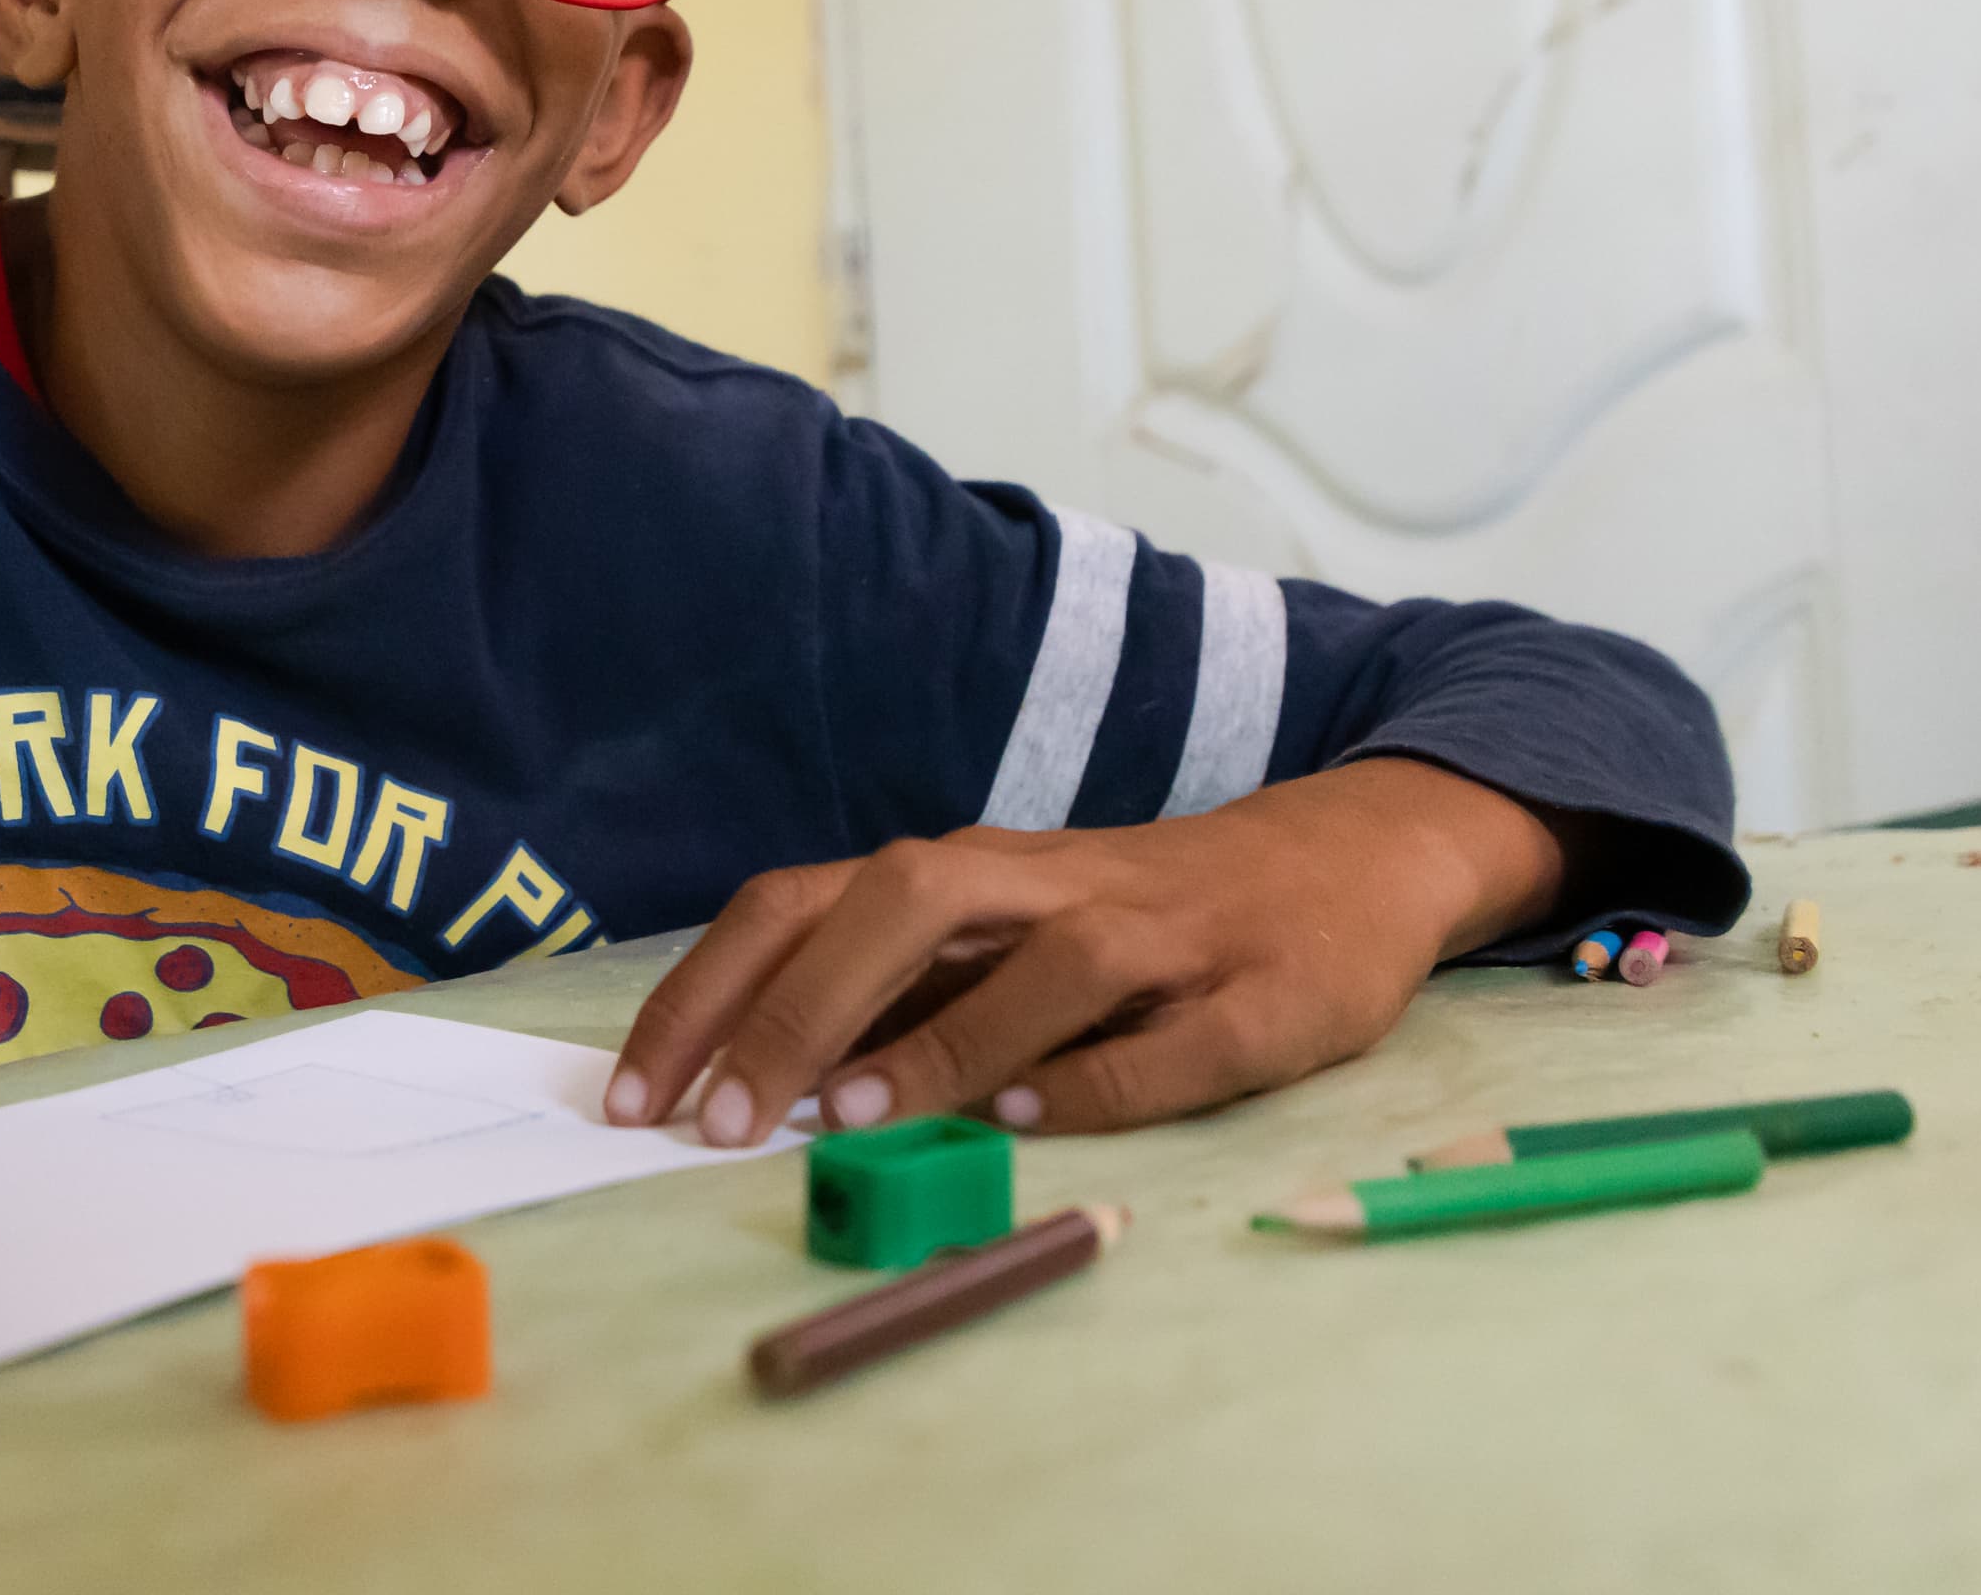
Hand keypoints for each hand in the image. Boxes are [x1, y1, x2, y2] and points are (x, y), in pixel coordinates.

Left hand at [604, 758, 1563, 1143]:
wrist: (1345, 860)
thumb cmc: (1130, 917)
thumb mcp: (994, 934)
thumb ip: (892, 990)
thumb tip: (748, 1072)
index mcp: (962, 874)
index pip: (802, 904)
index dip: (709, 989)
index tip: (635, 1092)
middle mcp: (1042, 884)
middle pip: (900, 901)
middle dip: (796, 1006)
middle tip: (719, 1117)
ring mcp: (1155, 934)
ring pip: (1042, 962)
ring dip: (940, 1035)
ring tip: (848, 1115)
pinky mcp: (1254, 995)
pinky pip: (1168, 1043)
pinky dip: (1095, 1080)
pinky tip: (1027, 1121)